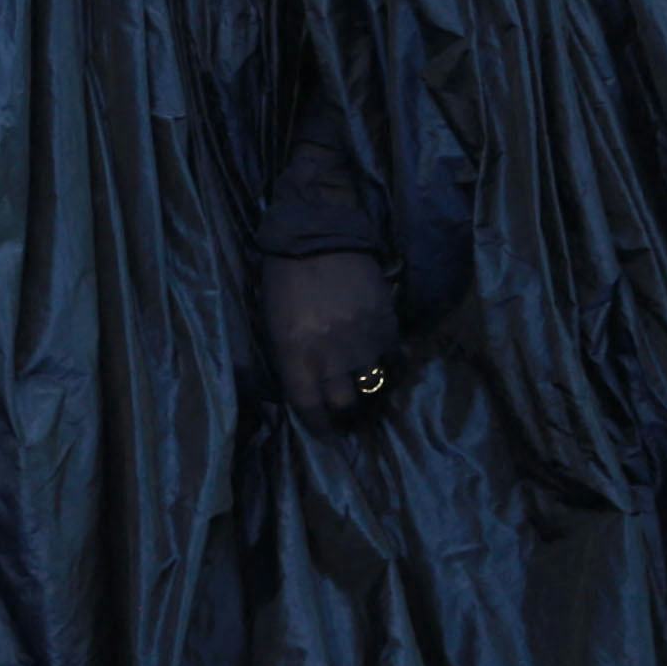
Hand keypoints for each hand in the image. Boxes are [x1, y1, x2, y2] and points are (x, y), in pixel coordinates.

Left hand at [262, 248, 399, 433]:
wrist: (319, 233)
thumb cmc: (286, 279)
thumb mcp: (272, 324)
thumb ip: (287, 361)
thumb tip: (307, 392)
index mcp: (295, 352)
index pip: (309, 405)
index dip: (318, 425)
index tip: (325, 432)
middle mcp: (331, 352)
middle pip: (345, 403)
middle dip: (344, 411)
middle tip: (346, 410)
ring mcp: (362, 338)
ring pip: (373, 384)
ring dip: (369, 389)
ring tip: (367, 387)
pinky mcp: (385, 322)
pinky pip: (394, 359)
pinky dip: (390, 365)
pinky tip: (384, 362)